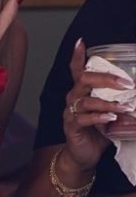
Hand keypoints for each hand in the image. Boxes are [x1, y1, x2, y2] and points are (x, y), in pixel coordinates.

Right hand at [60, 38, 135, 171]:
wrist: (84, 155)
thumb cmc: (98, 132)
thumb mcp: (112, 113)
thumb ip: (122, 103)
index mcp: (82, 92)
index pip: (77, 70)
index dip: (78, 56)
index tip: (82, 42)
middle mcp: (74, 98)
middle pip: (83, 80)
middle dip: (105, 78)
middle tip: (126, 82)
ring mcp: (71, 112)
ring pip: (85, 100)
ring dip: (106, 102)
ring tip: (123, 106)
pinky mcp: (71, 126)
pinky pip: (83, 118)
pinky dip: (98, 117)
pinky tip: (110, 118)